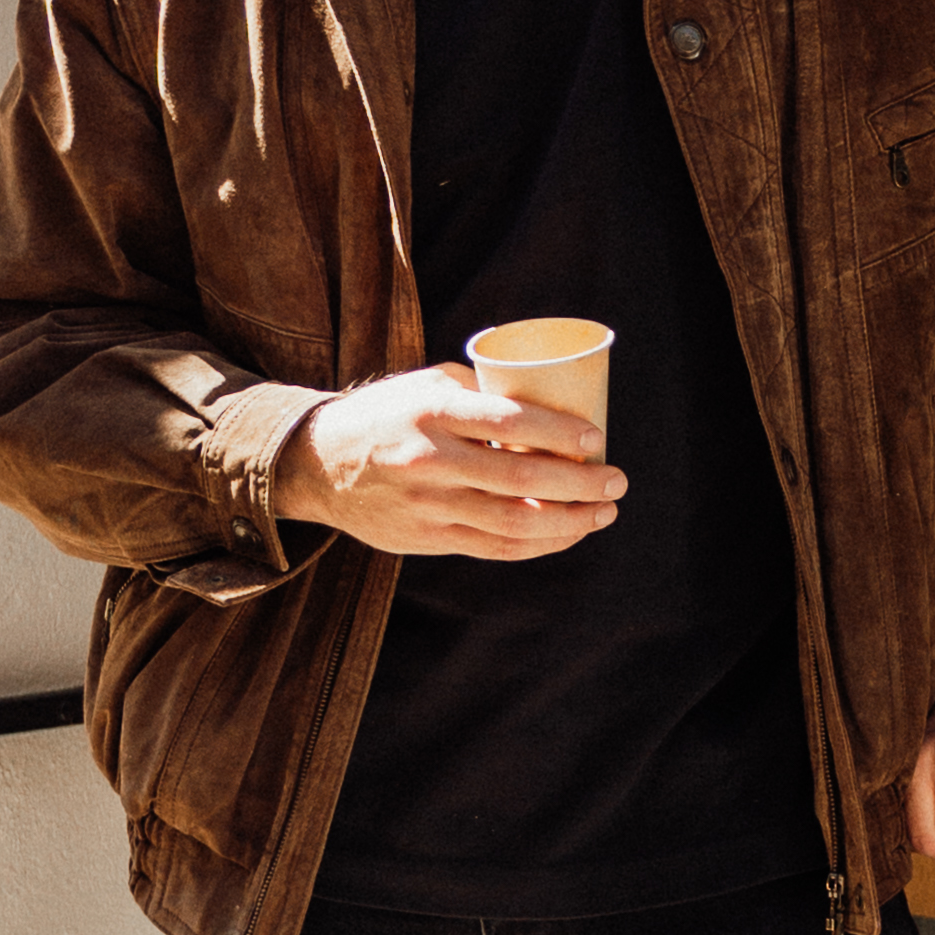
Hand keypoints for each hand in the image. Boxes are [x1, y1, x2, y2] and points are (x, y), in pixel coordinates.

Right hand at [272, 370, 621, 560]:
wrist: (318, 465)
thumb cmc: (388, 415)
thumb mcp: (427, 386)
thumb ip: (482, 394)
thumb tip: (550, 405)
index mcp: (433, 411)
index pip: (509, 423)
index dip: (560, 434)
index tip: (596, 438)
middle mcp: (430, 460)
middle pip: (521, 480)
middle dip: (579, 484)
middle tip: (616, 481)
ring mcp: (428, 505)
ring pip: (513, 524)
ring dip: (569, 523)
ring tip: (603, 513)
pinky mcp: (427, 539)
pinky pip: (495, 548)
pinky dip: (538, 544)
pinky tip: (567, 534)